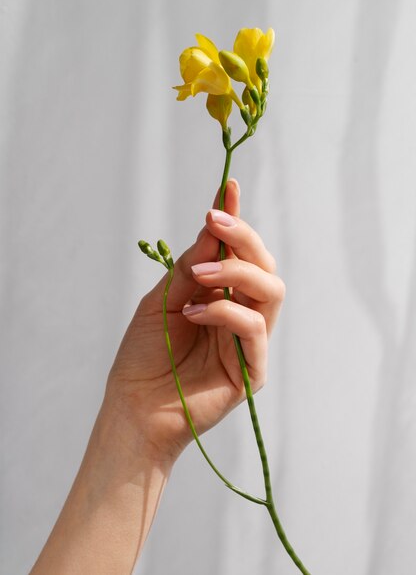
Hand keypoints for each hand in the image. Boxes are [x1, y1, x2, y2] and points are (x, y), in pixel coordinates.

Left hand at [105, 179, 284, 462]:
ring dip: (236, 271)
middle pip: (264, 265)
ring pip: (271, 291)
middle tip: (214, 223)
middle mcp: (241, 312)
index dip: (236, 220)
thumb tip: (213, 224)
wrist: (134, 405)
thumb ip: (190, 265)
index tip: (228, 186)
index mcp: (222, 295)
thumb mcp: (164, 297)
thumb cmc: (146, 352)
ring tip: (199, 275)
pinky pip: (253, 328)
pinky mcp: (252, 369)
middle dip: (242, 238)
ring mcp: (249, 341)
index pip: (239, 253)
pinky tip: (194, 312)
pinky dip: (225, 311)